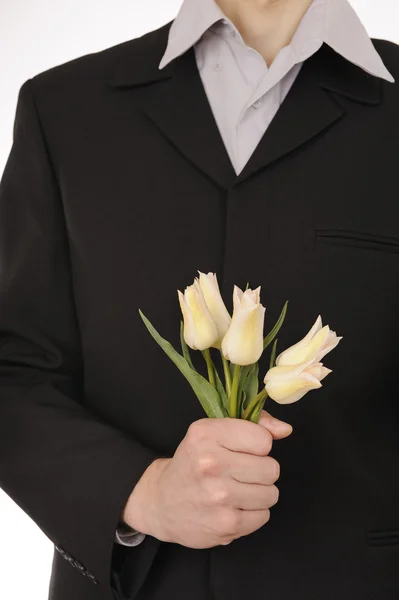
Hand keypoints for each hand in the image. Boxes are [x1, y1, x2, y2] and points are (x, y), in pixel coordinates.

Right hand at [122, 410, 292, 547]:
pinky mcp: (226, 524)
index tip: (242, 450)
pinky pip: (263, 516)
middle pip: (272, 468)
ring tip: (236, 490)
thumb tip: (285, 429)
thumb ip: (253, 425)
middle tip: (238, 472)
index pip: (263, 439)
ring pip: (271, 493)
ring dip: (258, 492)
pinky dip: (252, 513)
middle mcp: (211, 463)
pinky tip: (232, 507)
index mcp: (206, 434)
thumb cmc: (192, 463)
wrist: (161, 502)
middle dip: (260, 470)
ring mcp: (219, 496)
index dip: (257, 445)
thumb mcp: (212, 432)